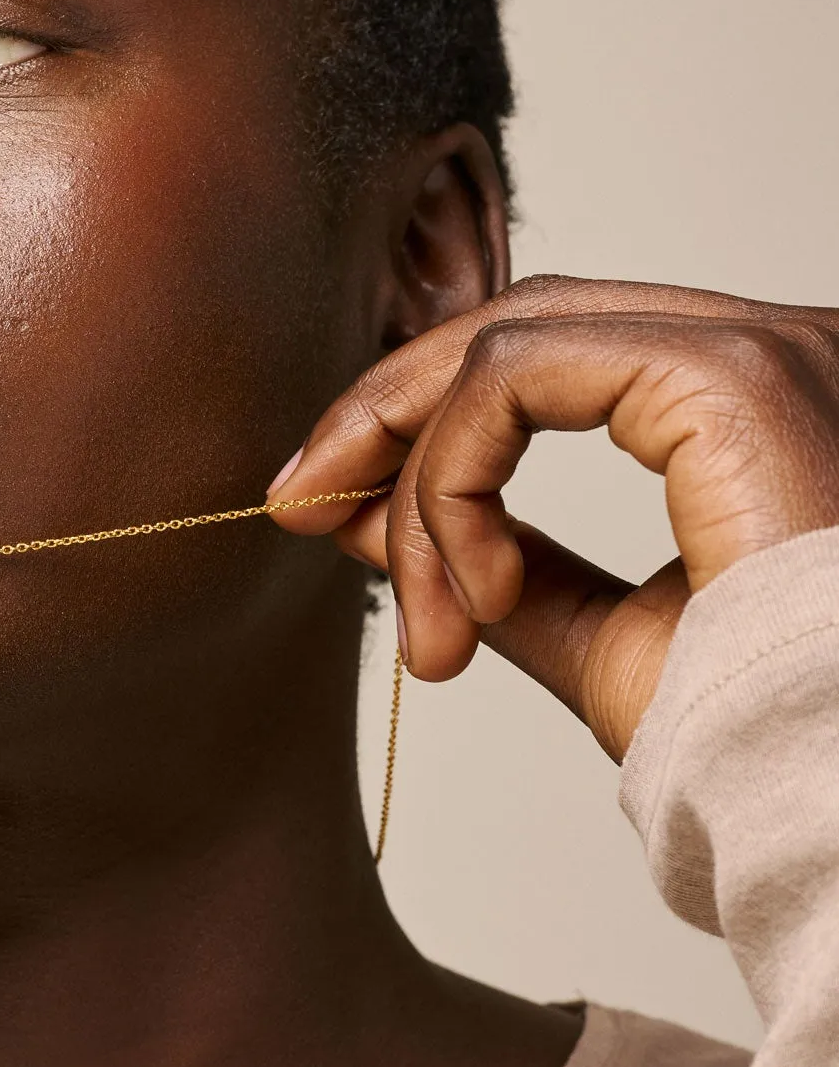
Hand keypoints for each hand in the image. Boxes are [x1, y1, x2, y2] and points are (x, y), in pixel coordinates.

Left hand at [270, 278, 838, 759]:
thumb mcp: (602, 637)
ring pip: (503, 350)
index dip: (421, 410)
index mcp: (749, 400)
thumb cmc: (762, 740)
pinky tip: (478, 589)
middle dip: (385, 415)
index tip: (324, 497)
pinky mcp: (734, 375)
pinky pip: (515, 378)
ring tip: (424, 611)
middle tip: (298, 503)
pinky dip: (457, 476)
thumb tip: (361, 508)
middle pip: (516, 325)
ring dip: (421, 479)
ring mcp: (757, 349)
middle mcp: (768, 348)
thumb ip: (499, 560)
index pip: (548, 351)